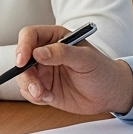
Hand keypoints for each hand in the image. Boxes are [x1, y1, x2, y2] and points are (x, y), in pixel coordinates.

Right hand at [14, 25, 132, 114]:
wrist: (110, 94)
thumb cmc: (102, 70)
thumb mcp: (85, 59)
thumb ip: (62, 53)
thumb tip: (38, 52)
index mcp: (56, 38)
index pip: (30, 35)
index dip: (23, 46)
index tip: (22, 61)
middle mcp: (46, 53)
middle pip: (22, 58)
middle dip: (25, 74)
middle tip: (35, 87)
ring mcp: (44, 71)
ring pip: (23, 77)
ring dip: (29, 87)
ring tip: (44, 95)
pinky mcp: (45, 88)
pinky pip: (29, 91)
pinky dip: (35, 97)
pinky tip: (50, 98)